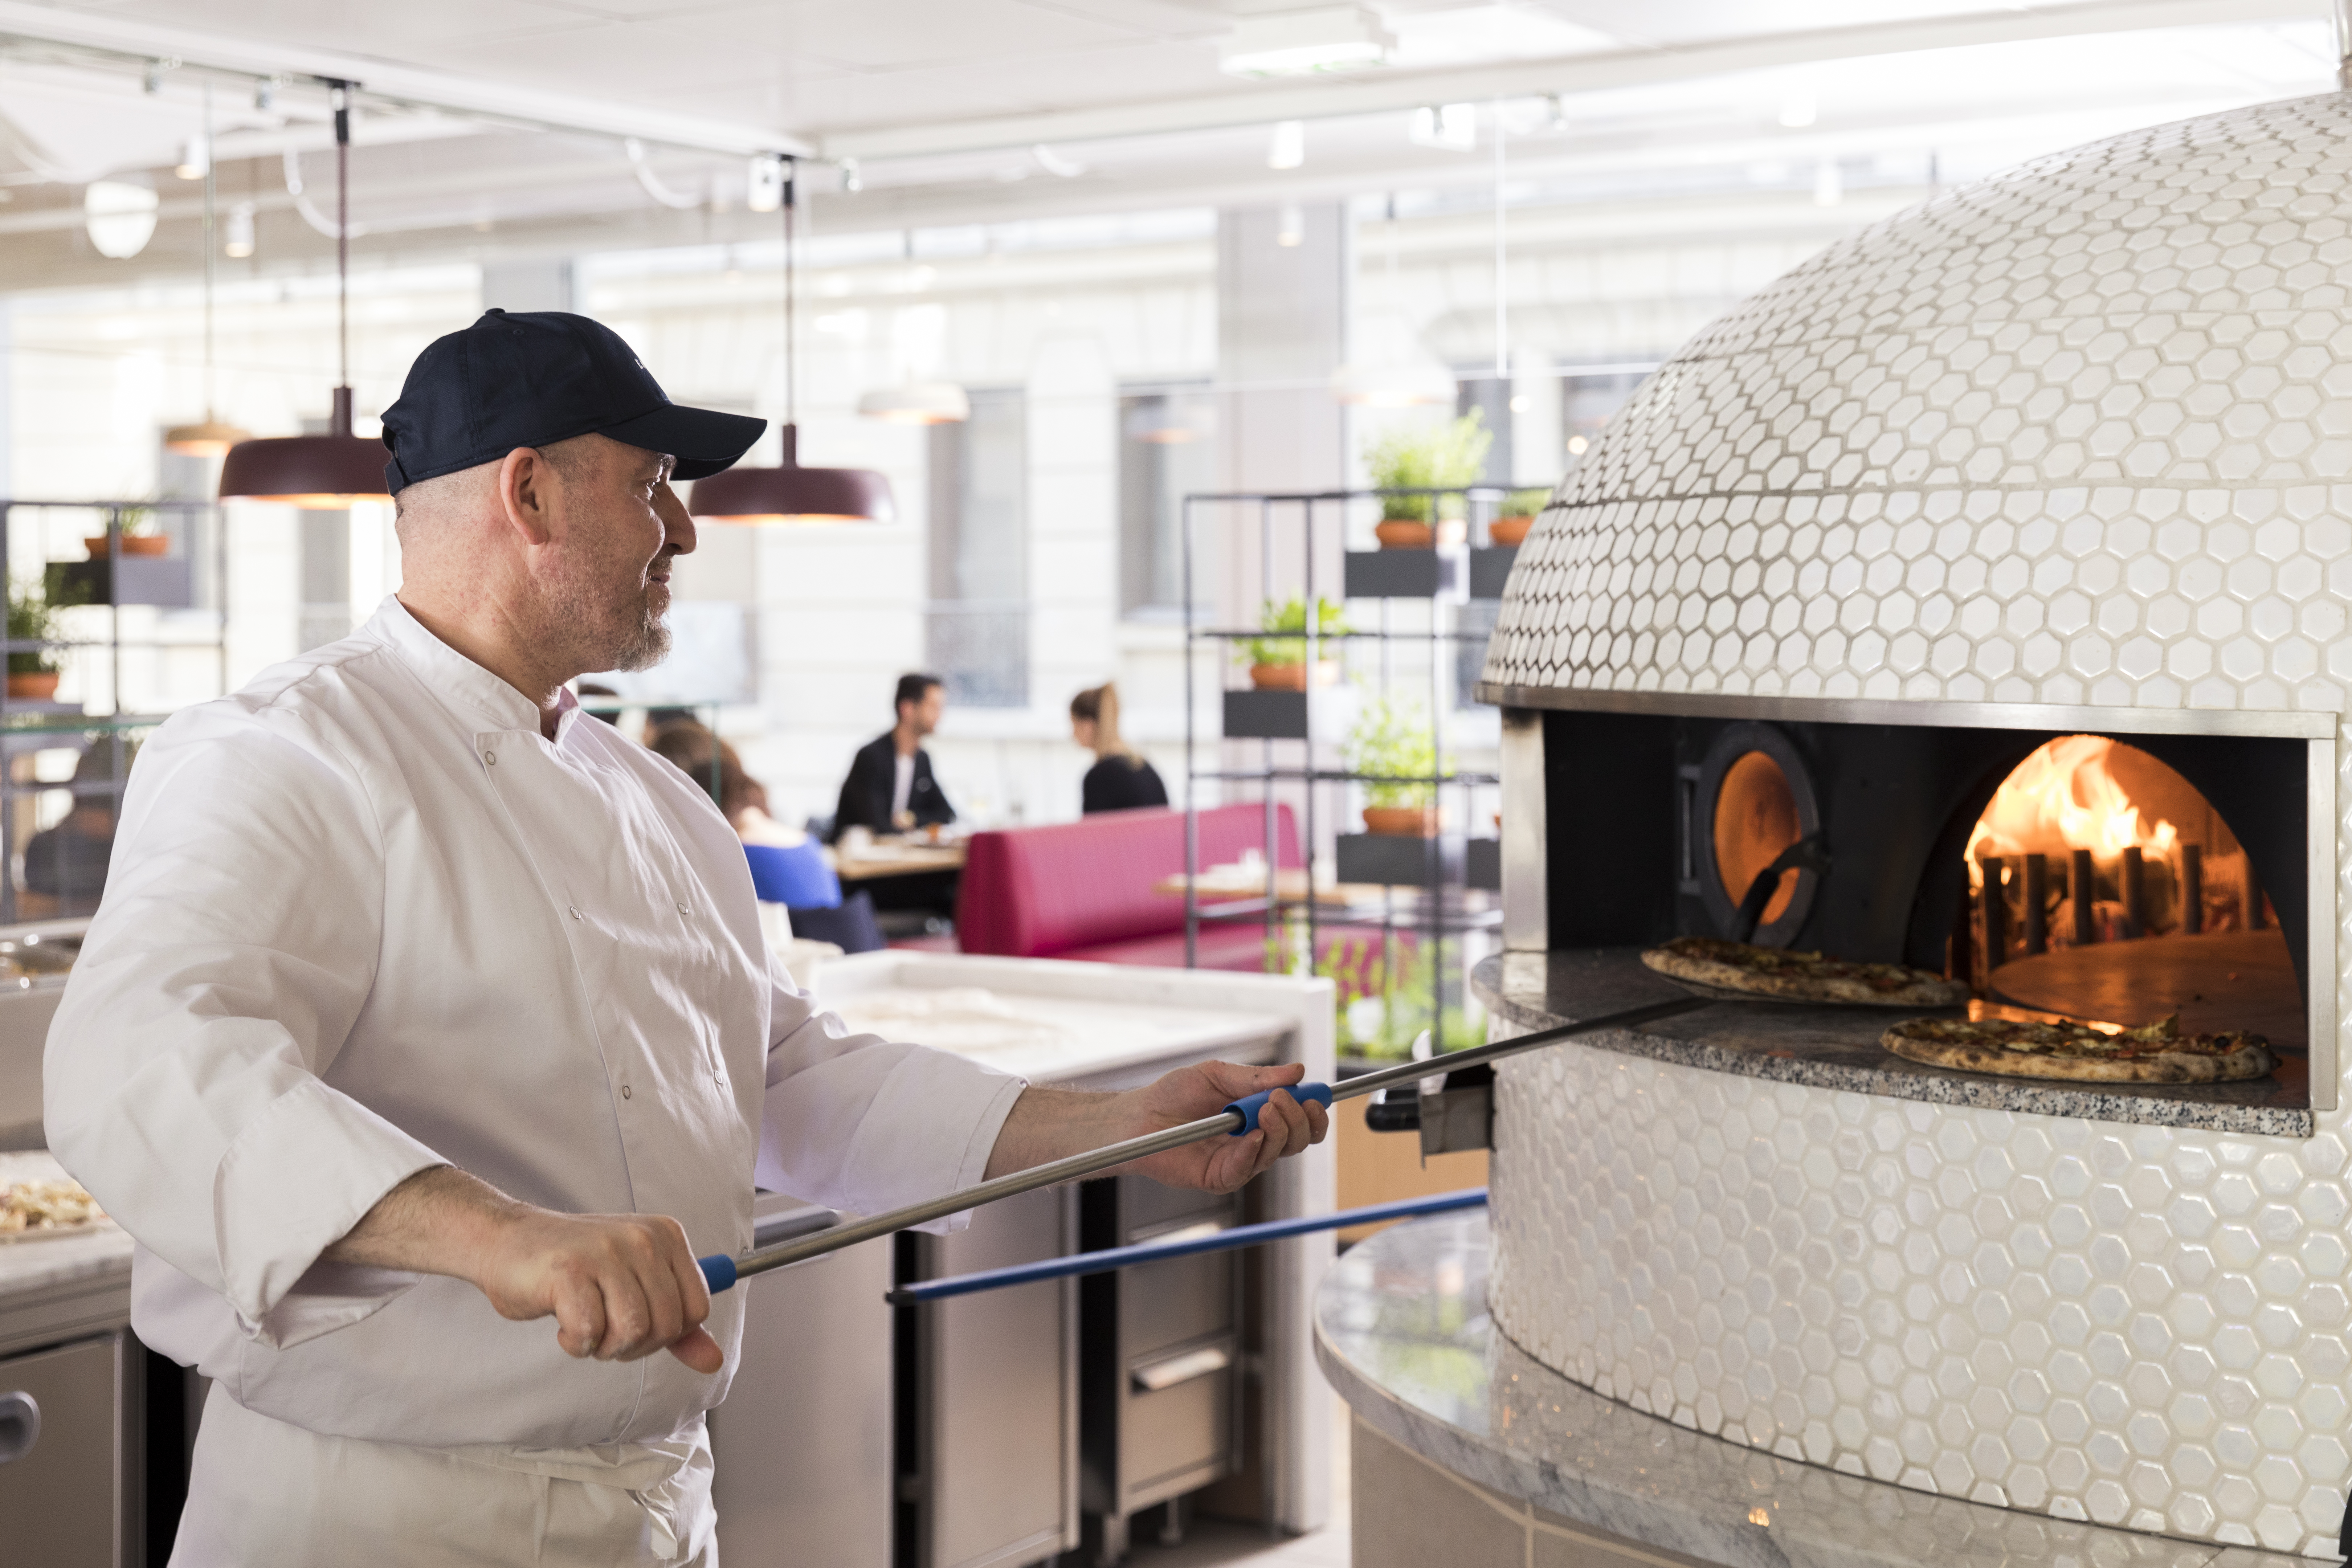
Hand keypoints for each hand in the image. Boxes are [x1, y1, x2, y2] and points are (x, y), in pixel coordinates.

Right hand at [324, 1166, 721, 1373]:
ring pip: (633, 1331)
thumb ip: (678, 1328)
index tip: (634, 1321)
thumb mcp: (635, 1290)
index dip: (665, 1333)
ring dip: (604, 1345)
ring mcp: (606, 1252)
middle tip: (603, 1326)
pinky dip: (575, 1343)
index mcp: (667, 1236)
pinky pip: (590, 1333)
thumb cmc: (573, 1270)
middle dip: (633, 1344)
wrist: (507, 1241)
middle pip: (666, 1326)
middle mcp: (643, 1238)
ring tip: (585, 1324)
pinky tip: (562, 1322)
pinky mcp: (569, 1271)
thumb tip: (713, 1361)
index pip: (697, 1310)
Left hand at [1118, 1060, 1328, 1193]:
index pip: (1300, 1121)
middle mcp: (1255, 1141)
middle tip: (1281, 1099)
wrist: (1139, 1116)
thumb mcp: (1217, 1075)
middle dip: (1299, 1119)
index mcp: (1259, 1116)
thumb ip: (1257, 1077)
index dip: (1314, 1112)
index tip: (1317, 1097)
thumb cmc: (1174, 1094)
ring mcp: (1240, 1161)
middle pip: (1298, 1140)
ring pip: (1278, 1153)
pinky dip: (1254, 1150)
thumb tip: (1297, 1071)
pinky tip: (1251, 1135)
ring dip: (1279, 1129)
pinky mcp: (1221, 1177)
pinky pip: (1247, 1169)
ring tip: (1264, 1108)